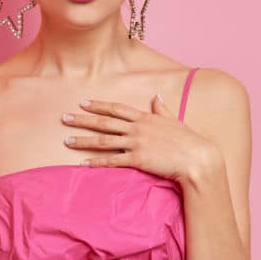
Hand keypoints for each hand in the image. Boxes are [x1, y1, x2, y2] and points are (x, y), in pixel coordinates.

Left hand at [63, 93, 216, 181]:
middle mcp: (137, 127)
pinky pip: (112, 160)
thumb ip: (161, 109)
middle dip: (82, 119)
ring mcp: (136, 143)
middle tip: (64, 118)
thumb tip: (156, 96)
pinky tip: (82, 163)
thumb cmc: (187, 140)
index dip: (99, 106)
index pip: (117, 109)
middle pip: (104, 122)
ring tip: (67, 140)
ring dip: (84, 140)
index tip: (83, 103)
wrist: (196, 157)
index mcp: (145, 117)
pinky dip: (96, 162)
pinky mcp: (137, 159)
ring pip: (104, 140)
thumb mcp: (174, 120)